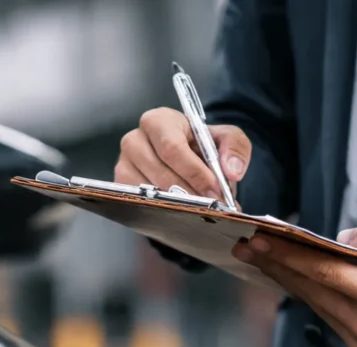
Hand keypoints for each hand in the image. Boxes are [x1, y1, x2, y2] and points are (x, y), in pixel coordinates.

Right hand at [115, 107, 251, 200]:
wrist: (183, 164)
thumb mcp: (224, 140)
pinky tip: (178, 214)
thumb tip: (231, 171)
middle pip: (161, 173)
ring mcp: (124, 165)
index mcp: (159, 121)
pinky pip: (140, 204)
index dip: (194, 172)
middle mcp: (135, 140)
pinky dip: (161, 210)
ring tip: (198, 212)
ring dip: (176, 205)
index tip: (214, 191)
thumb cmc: (199, 148)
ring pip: (149, 192)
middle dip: (189, 193)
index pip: (172, 148)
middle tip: (210, 207)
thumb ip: (235, 147)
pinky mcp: (120, 187)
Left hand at [233, 226, 356, 346]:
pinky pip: (325, 317)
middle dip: (274, 265)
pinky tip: (292, 282)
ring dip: (285, 280)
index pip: (322, 271)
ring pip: (313, 305)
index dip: (288, 255)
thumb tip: (342, 239)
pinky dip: (306, 297)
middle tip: (245, 247)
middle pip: (309, 289)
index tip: (260, 240)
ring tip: (261, 260)